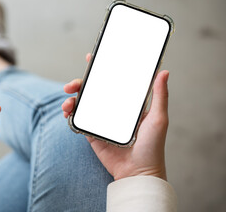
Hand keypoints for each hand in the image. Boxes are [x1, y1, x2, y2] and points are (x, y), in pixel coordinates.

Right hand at [62, 53, 168, 180]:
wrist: (138, 173)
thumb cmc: (152, 147)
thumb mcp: (158, 118)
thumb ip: (160, 96)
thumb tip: (163, 71)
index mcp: (126, 103)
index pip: (111, 81)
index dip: (100, 69)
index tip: (91, 59)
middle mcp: (111, 109)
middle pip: (91, 91)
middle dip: (78, 84)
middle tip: (70, 85)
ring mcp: (100, 121)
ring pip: (81, 104)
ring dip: (71, 100)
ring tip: (67, 103)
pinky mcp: (92, 134)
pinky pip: (78, 121)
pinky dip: (70, 115)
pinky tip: (68, 113)